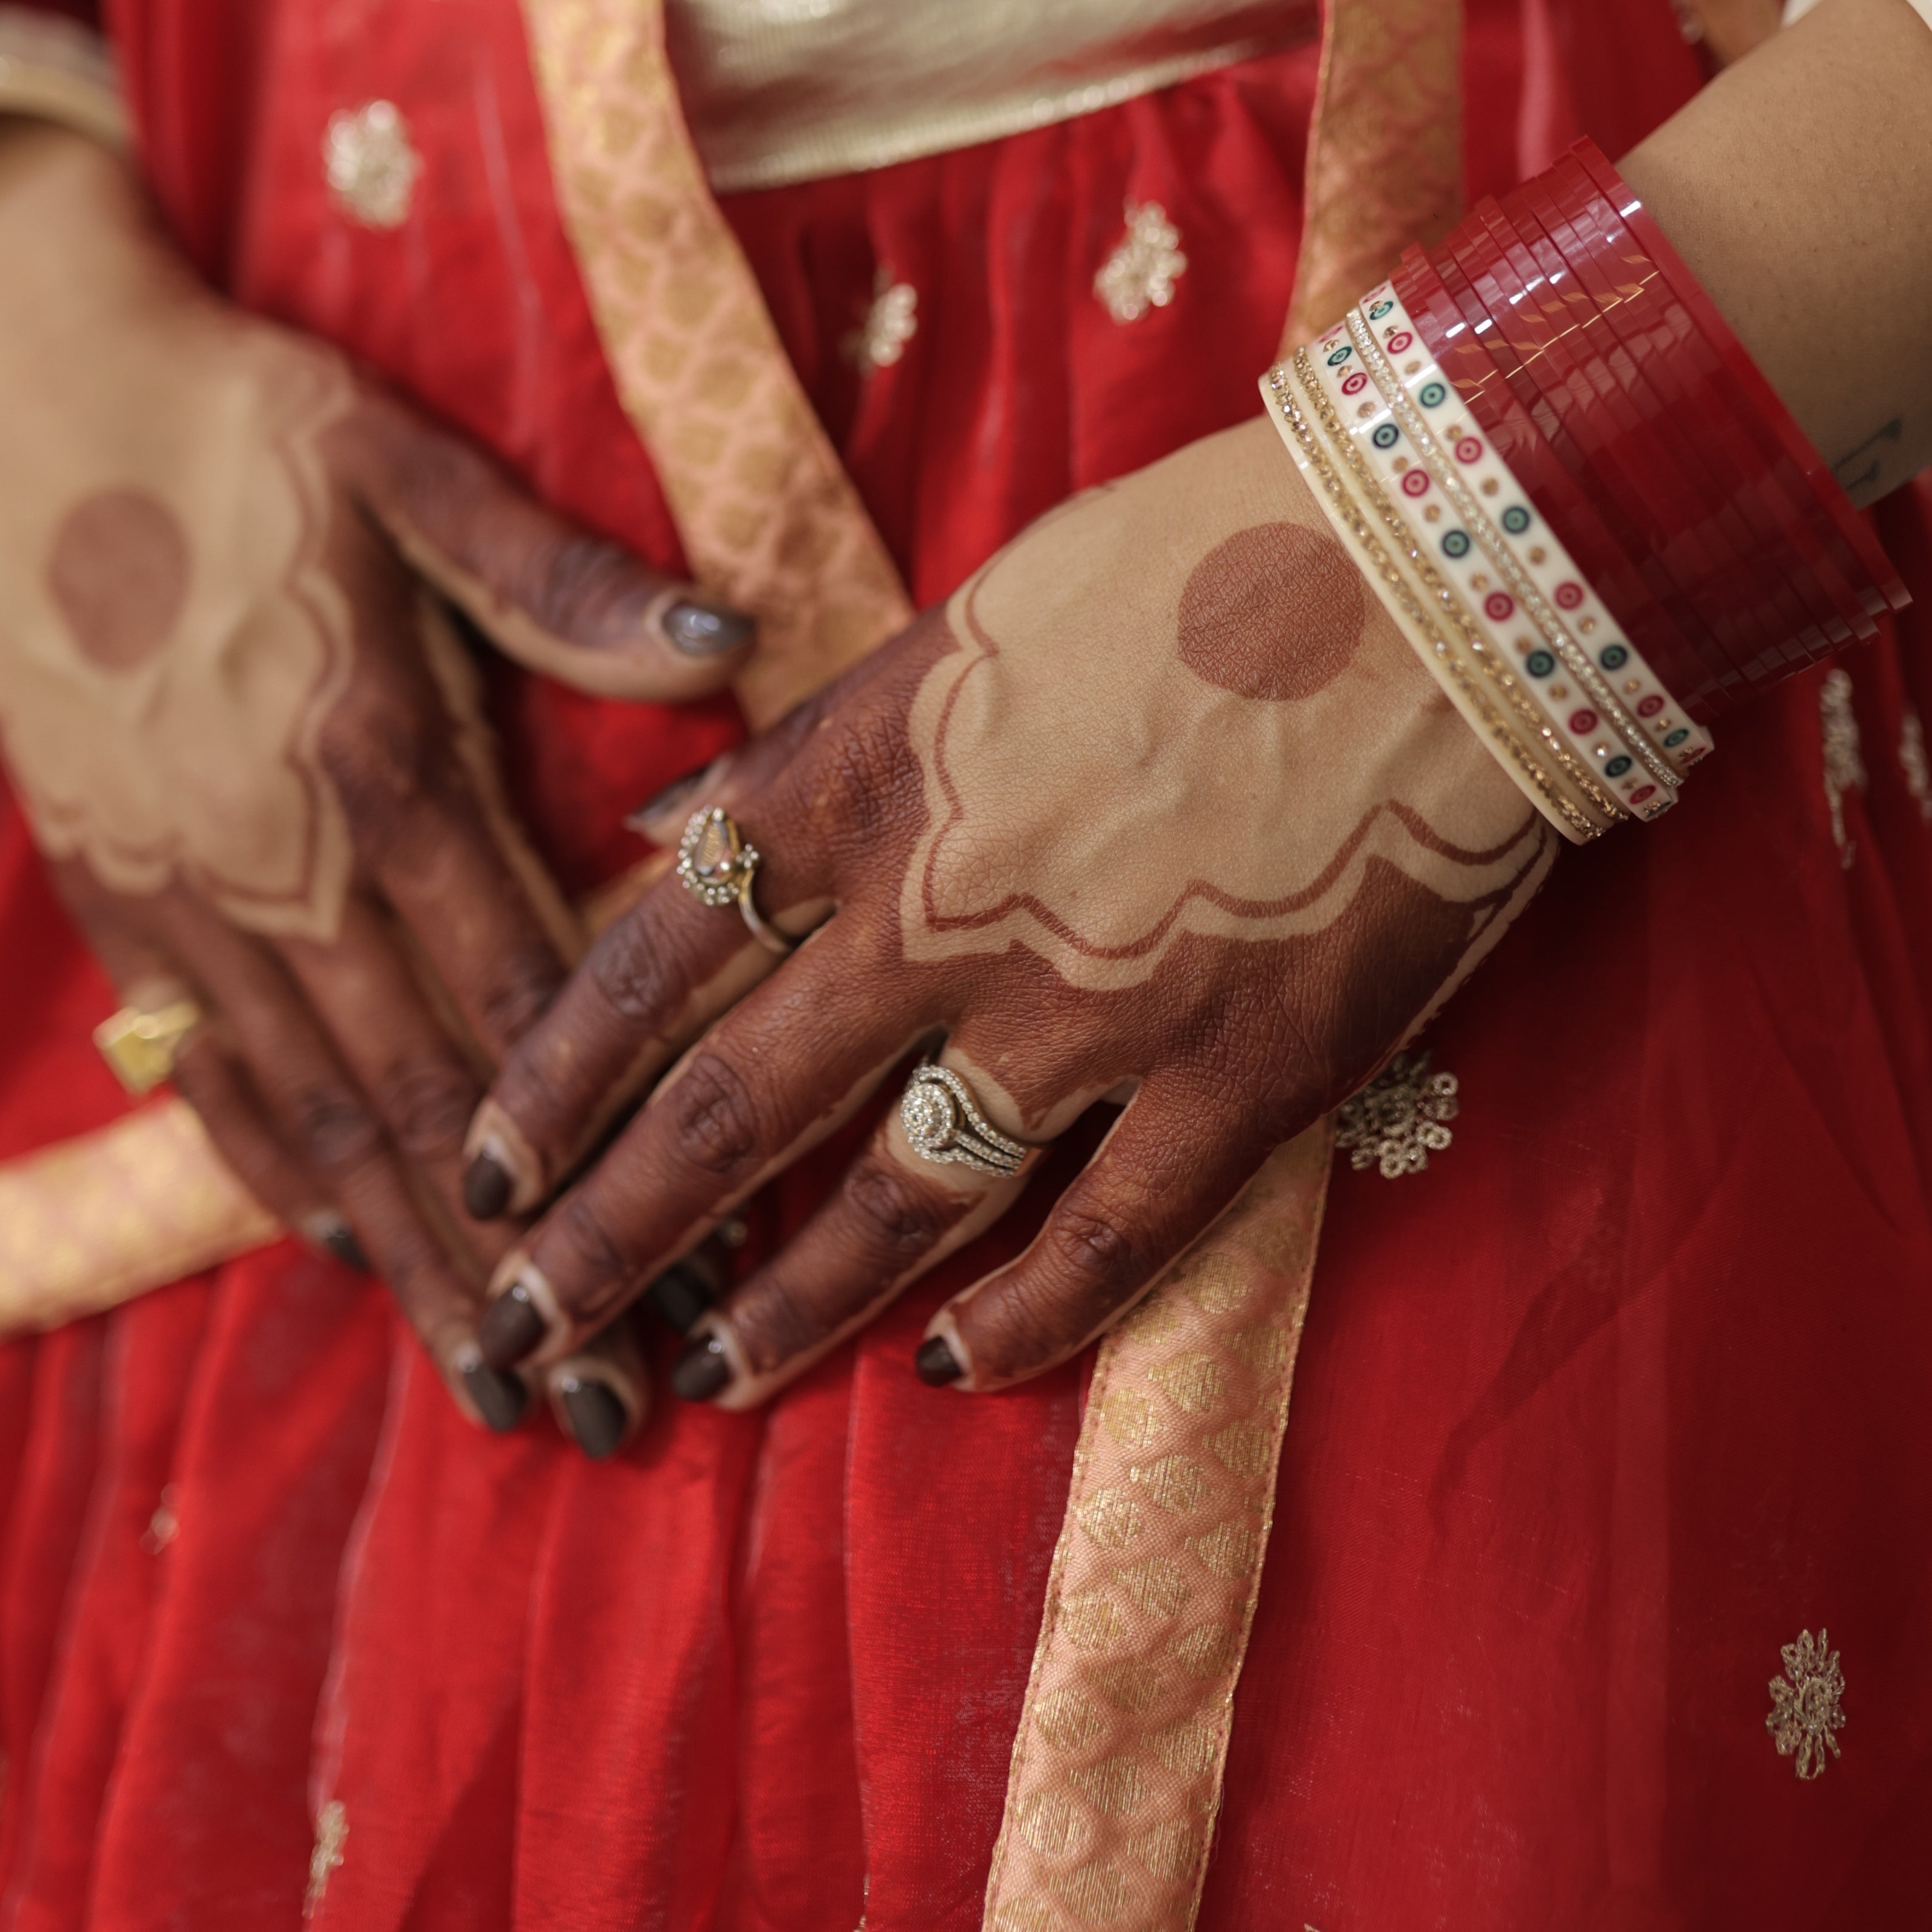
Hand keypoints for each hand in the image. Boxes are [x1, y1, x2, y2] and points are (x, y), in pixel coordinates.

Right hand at [0, 120, 754, 1439]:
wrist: (22, 395)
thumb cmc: (247, 420)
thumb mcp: (407, 466)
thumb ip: (559, 581)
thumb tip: (724, 644)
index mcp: (378, 759)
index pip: (528, 1002)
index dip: (616, 1147)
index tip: (700, 1266)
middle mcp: (282, 859)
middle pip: (433, 1102)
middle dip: (531, 1265)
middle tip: (625, 1410)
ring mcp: (185, 891)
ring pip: (318, 1117)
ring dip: (414, 1262)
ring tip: (501, 1386)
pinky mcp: (112, 891)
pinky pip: (206, 1065)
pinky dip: (275, 1169)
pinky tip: (342, 1253)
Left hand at [472, 416, 1556, 1407]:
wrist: (1443, 562)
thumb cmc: (1200, 557)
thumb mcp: (965, 619)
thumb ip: (812, 748)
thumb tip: (663, 826)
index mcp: (870, 776)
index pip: (655, 954)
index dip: (556, 1077)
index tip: (488, 1163)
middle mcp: (950, 908)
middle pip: (732, 1110)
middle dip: (610, 1236)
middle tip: (523, 1325)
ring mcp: (1097, 1008)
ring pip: (896, 1203)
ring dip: (785, 1302)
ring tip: (708, 1374)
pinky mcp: (1244, 1074)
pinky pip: (1106, 1241)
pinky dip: (1018, 1323)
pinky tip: (948, 1372)